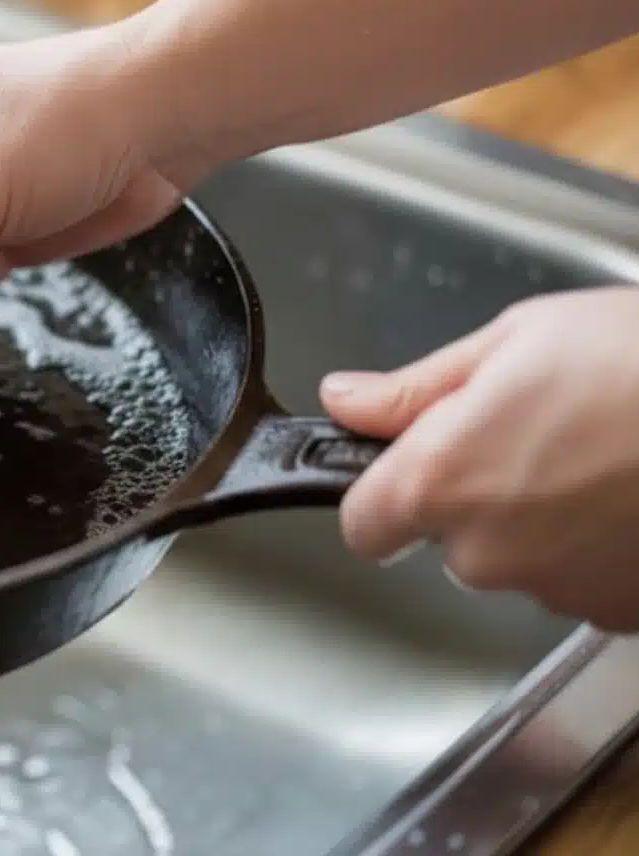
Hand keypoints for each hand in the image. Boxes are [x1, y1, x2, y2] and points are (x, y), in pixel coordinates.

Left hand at [321, 286, 638, 630]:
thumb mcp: (514, 342)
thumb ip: (416, 389)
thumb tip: (344, 402)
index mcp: (440, 482)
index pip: (362, 525)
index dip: (381, 495)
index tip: (410, 468)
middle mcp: (487, 552)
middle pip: (450, 541)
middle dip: (480, 495)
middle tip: (541, 433)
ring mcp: (558, 590)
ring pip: (523, 562)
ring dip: (546, 522)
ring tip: (605, 457)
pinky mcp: (621, 612)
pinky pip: (586, 582)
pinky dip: (602, 548)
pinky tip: (635, 494)